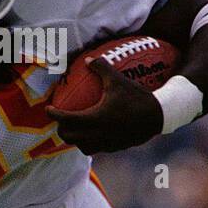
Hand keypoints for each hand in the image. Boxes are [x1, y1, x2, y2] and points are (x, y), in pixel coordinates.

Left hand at [45, 57, 162, 153]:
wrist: (158, 116)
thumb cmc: (137, 97)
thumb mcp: (118, 80)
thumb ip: (101, 68)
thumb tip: (88, 59)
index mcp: (95, 118)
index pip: (66, 120)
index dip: (54, 114)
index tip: (49, 109)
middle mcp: (97, 134)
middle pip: (69, 137)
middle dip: (61, 129)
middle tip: (60, 119)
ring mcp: (106, 144)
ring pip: (81, 146)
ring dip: (74, 138)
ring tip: (74, 128)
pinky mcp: (114, 148)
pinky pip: (95, 149)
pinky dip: (88, 142)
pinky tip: (93, 133)